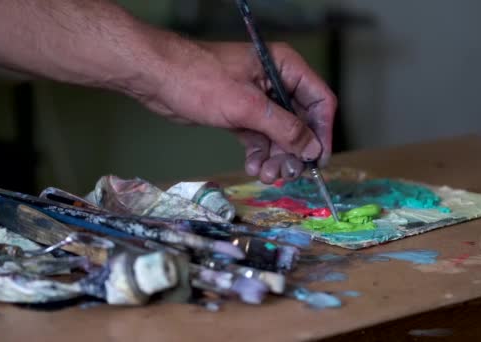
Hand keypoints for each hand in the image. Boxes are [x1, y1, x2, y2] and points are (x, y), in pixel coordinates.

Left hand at [137, 40, 336, 183]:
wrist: (158, 78)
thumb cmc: (199, 79)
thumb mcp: (247, 106)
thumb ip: (283, 128)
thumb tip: (311, 148)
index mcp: (284, 67)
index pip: (319, 101)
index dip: (322, 132)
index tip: (317, 160)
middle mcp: (275, 82)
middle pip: (300, 123)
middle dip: (293, 151)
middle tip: (285, 174)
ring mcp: (257, 100)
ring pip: (279, 135)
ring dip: (275, 157)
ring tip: (265, 174)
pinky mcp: (240, 114)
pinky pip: (259, 139)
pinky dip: (258, 154)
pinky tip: (252, 166)